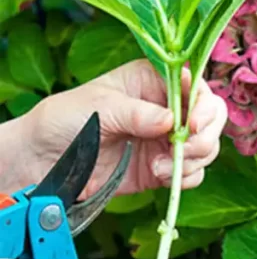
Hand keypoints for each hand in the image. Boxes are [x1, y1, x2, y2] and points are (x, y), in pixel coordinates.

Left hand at [1, 60, 227, 198]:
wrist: (42, 160)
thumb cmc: (64, 119)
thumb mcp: (99, 106)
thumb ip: (137, 112)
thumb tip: (172, 121)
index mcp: (154, 81)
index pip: (196, 86)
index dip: (203, 104)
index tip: (194, 123)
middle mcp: (168, 109)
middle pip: (213, 116)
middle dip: (206, 134)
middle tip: (186, 148)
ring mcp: (167, 140)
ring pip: (208, 146)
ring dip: (194, 158)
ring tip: (161, 168)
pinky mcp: (163, 168)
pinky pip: (193, 173)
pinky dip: (185, 177)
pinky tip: (160, 175)